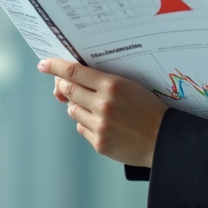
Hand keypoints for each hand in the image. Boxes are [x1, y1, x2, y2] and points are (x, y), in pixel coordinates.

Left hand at [39, 58, 168, 167]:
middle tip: (63, 86)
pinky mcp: (99, 143)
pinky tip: (103, 123)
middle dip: (63, 87)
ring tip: (96, 108)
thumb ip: (100, 83)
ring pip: (72, 110)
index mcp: (112, 85)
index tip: (44, 64)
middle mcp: (103, 104)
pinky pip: (81, 128)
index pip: (75, 72)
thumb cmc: (147, 109)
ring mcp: (100, 125)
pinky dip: (87, 123)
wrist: (164, 138)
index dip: (55, 67)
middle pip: (68, 90)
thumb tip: (68, 84)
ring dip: (77, 106)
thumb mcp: (129, 86)